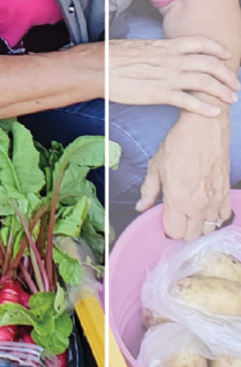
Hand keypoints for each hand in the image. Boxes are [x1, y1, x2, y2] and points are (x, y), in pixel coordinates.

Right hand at [106, 35, 238, 115]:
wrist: (97, 67)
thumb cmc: (112, 56)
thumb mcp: (139, 46)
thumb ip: (156, 51)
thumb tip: (161, 53)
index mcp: (165, 47)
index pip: (200, 43)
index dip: (217, 48)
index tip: (226, 55)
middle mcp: (171, 60)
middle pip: (209, 64)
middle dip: (227, 74)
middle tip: (234, 83)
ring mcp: (167, 77)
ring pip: (205, 82)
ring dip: (222, 91)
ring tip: (230, 99)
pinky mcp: (159, 94)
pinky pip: (188, 101)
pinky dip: (204, 107)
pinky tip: (213, 112)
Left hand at [136, 114, 232, 239]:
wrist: (204, 130)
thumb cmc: (178, 145)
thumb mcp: (155, 167)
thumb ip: (148, 191)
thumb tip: (141, 206)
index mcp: (177, 200)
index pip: (174, 232)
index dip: (167, 228)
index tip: (164, 218)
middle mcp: (198, 205)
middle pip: (192, 235)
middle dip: (182, 229)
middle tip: (176, 215)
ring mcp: (214, 201)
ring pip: (209, 229)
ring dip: (199, 224)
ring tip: (190, 210)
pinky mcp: (225, 194)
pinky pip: (223, 216)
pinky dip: (214, 216)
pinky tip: (205, 206)